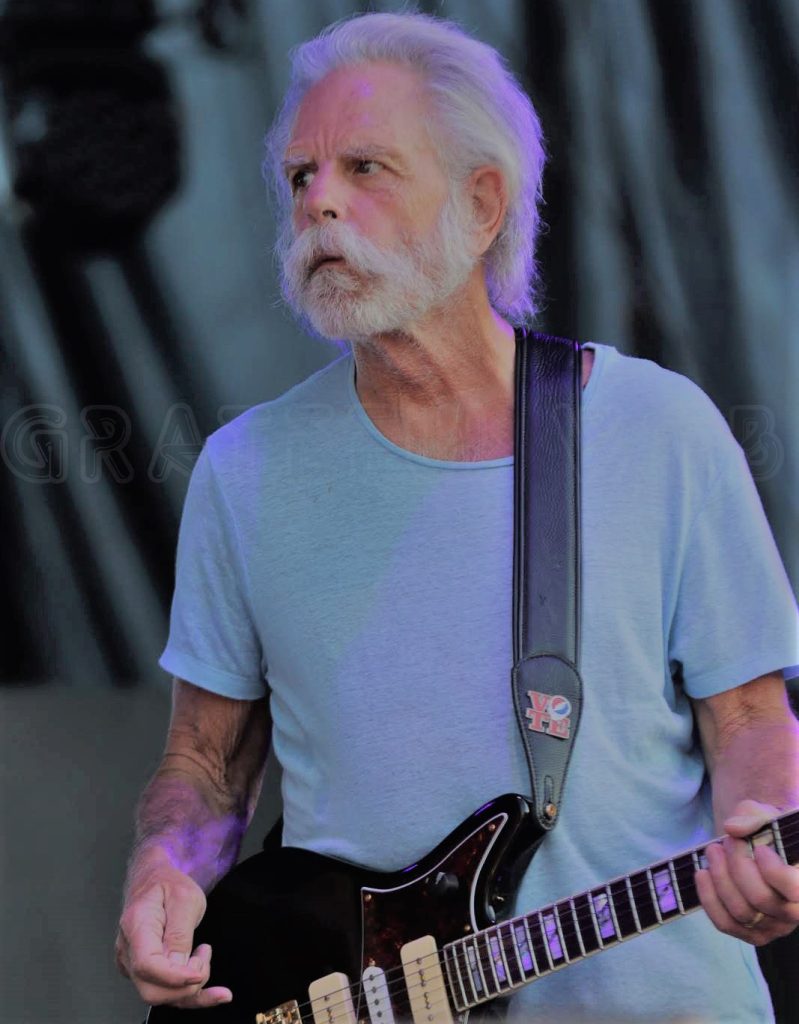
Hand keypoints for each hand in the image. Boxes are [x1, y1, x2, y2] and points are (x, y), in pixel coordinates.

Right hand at [115, 858, 232, 1007]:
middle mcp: (128, 949)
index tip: (199, 971)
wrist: (155, 879)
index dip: (175, 976)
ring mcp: (133, 963)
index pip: (148, 965)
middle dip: (185, 986)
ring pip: (159, 996)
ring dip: (190, 988)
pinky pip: (165, 991)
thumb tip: (179, 966)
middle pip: (151, 990)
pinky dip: (190, 995)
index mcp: (136, 925)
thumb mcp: (185, 898)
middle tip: (203, 959)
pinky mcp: (144, 971)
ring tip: (204, 957)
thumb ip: (180, 933)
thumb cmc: (168, 884)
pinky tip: (215, 993)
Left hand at [695, 799, 798, 945]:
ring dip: (720, 877)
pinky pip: (726, 924)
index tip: (759, 848)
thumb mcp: (766, 815)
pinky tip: (702, 873)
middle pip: (761, 898)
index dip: (772, 870)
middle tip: (727, 841)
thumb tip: (731, 828)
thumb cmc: (769, 832)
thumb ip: (753, 816)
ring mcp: (774, 927)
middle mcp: (795, 911)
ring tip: (713, 850)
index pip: (794, 888)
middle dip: (737, 865)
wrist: (759, 849)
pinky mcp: (752, 933)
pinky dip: (709, 898)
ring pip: (740, 912)